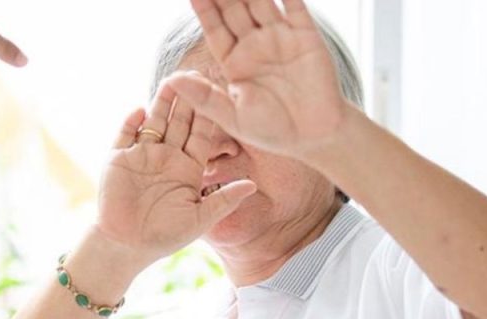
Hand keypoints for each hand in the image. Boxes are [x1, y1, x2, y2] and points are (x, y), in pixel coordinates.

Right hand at [95, 84, 255, 264]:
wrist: (126, 247)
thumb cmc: (164, 236)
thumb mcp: (200, 219)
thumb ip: (224, 199)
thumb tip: (253, 186)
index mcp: (188, 168)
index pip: (202, 135)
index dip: (210, 115)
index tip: (221, 93)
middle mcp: (167, 157)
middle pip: (179, 121)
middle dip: (188, 99)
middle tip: (196, 73)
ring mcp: (142, 155)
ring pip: (154, 121)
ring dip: (162, 102)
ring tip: (171, 81)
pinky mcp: (118, 158)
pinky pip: (125, 134)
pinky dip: (132, 121)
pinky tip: (140, 110)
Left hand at [168, 0, 346, 155]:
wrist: (314, 136)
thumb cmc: (272, 130)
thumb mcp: (232, 118)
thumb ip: (204, 97)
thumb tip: (171, 81)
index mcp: (234, 61)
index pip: (214, 27)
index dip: (204, 8)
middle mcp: (255, 44)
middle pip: (234, 8)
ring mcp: (280, 37)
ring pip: (261, 2)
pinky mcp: (306, 36)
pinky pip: (294, 7)